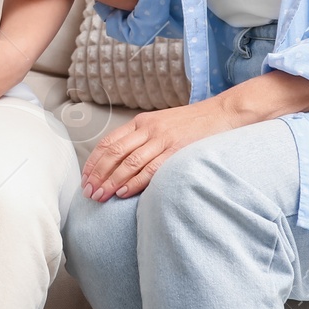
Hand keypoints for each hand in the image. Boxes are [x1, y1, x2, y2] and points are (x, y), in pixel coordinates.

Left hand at [81, 94, 241, 202]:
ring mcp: (162, 138)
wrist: (223, 113)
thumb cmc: (192, 124)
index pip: (109, 142)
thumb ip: (144, 139)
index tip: (85, 178)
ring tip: (100, 196)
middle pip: (114, 153)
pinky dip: (135, 181)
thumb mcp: (162, 125)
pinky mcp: (177, 149)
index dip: (94, 161)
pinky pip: (151, 168)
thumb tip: (124, 162)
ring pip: (129, 162)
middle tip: (89, 192)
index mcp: (141, 122)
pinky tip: (123, 192)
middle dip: (98, 174)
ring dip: (111, 181)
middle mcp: (148, 128)